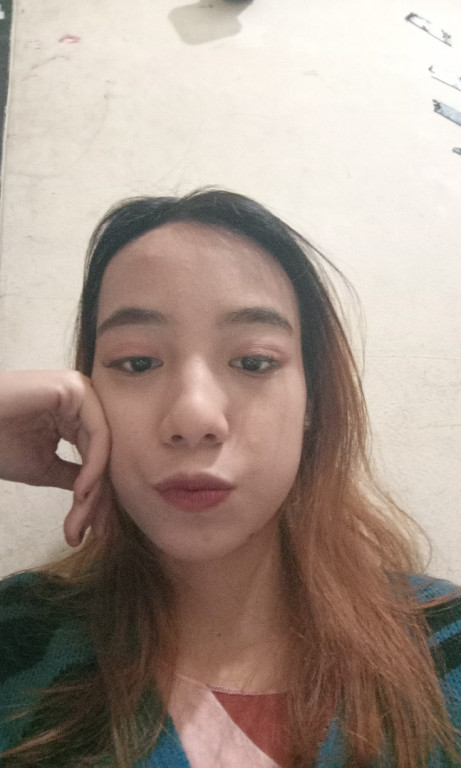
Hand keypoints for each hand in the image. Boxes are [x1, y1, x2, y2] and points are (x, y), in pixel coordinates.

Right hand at [0, 370, 111, 545]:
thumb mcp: (44, 467)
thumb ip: (75, 476)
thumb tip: (100, 495)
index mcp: (77, 413)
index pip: (99, 457)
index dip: (99, 497)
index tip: (94, 531)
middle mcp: (84, 398)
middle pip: (106, 453)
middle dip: (101, 499)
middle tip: (97, 533)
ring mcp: (82, 390)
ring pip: (105, 448)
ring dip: (95, 491)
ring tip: (80, 521)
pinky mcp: (75, 388)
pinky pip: (98, 434)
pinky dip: (93, 467)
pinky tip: (80, 493)